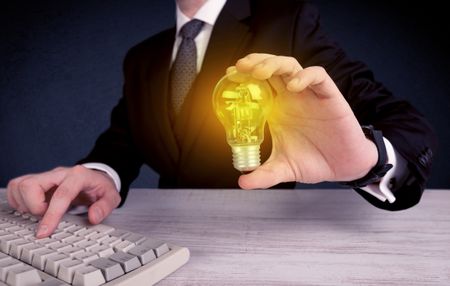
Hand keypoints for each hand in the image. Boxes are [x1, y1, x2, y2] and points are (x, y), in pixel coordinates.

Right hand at [6, 165, 120, 237]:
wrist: (96, 178)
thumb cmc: (101, 188)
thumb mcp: (112, 197)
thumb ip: (104, 207)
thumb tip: (93, 218)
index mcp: (78, 176)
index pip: (62, 194)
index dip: (51, 215)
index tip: (44, 232)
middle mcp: (59, 173)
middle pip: (32, 184)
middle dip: (33, 207)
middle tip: (45, 216)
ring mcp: (47, 176)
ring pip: (20, 185)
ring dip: (24, 204)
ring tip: (39, 212)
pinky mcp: (37, 180)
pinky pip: (17, 187)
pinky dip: (19, 201)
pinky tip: (32, 208)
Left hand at [233, 53, 377, 188]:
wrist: (343, 167)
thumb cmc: (314, 161)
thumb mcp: (283, 169)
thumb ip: (263, 175)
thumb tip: (243, 182)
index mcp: (278, 109)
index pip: (259, 82)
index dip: (244, 75)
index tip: (229, 76)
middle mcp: (292, 98)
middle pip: (272, 67)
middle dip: (255, 62)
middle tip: (240, 68)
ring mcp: (309, 95)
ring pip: (291, 66)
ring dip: (274, 64)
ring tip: (260, 73)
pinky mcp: (329, 96)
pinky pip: (318, 76)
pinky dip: (305, 76)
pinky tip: (293, 86)